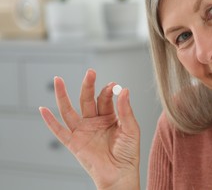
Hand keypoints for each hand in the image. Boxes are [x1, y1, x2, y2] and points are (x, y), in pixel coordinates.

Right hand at [39, 69, 139, 189]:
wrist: (120, 175)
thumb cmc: (128, 154)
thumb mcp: (131, 129)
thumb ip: (126, 110)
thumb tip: (124, 90)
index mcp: (109, 117)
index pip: (104, 98)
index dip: (108, 91)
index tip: (113, 85)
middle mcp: (94, 122)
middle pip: (87, 99)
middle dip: (88, 85)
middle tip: (90, 72)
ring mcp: (83, 131)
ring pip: (69, 110)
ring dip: (63, 95)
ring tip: (58, 80)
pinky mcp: (74, 143)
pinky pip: (59, 131)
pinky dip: (50, 121)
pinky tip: (43, 109)